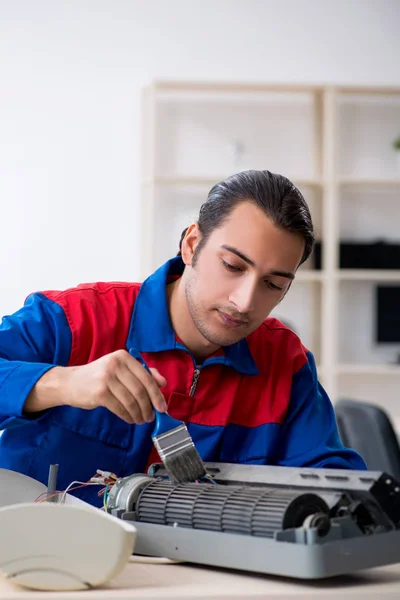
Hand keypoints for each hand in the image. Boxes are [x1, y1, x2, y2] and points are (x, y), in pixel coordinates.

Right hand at [26, 349, 166, 424]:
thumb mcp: (119, 370)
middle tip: (151, 417)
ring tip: (141, 420)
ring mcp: (106, 378)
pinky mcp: (99, 393)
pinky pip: (120, 408)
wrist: (69, 382)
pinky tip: (130, 419)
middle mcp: (115, 364)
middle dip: (148, 407)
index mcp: (123, 357)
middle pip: (140, 390)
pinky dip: (128, 416)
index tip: (162, 407)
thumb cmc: (98, 377)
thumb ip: (142, 373)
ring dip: (139, 414)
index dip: (157, 394)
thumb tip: (163, 382)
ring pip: (131, 401)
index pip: (146, 377)